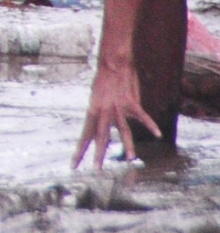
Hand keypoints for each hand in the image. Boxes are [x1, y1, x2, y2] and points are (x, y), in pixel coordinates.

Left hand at [74, 55, 160, 169]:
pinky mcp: (131, 102)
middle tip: (96, 169)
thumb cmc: (104, 81)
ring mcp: (118, 108)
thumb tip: (97, 127)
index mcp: (92, 111)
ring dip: (128, 145)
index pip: (84, 135)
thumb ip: (98, 115)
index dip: (79, 151)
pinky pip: (142, 116)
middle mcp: (103, 111)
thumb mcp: (95, 99)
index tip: (74, 165)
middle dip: (98, 154)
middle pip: (100, 136)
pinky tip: (157, 134)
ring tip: (131, 159)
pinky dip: (150, 125)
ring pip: (123, 130)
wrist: (112, 63)